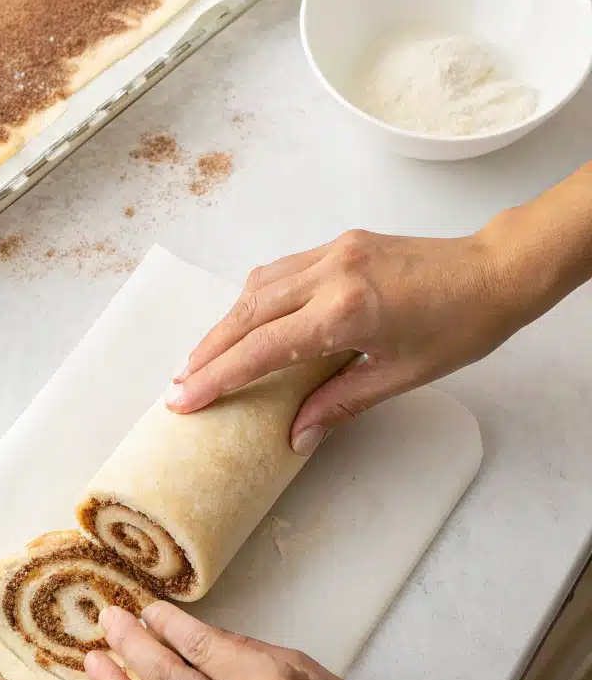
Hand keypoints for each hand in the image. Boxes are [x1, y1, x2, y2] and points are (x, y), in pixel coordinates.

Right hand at [165, 228, 530, 453]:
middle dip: (207, 351)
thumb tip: (295, 436)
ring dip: (224, 324)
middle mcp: (331, 274)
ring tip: (203, 359)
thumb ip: (338, 403)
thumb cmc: (461, 326)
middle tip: (180, 383)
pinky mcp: (338, 243)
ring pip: (256, 286)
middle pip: (246, 313)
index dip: (218, 377)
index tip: (184, 399)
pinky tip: (244, 324)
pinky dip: (252, 300)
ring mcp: (333, 252)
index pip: (262, 349)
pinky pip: (279, 271)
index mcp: (347, 311)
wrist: (498, 269)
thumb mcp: (399, 375)